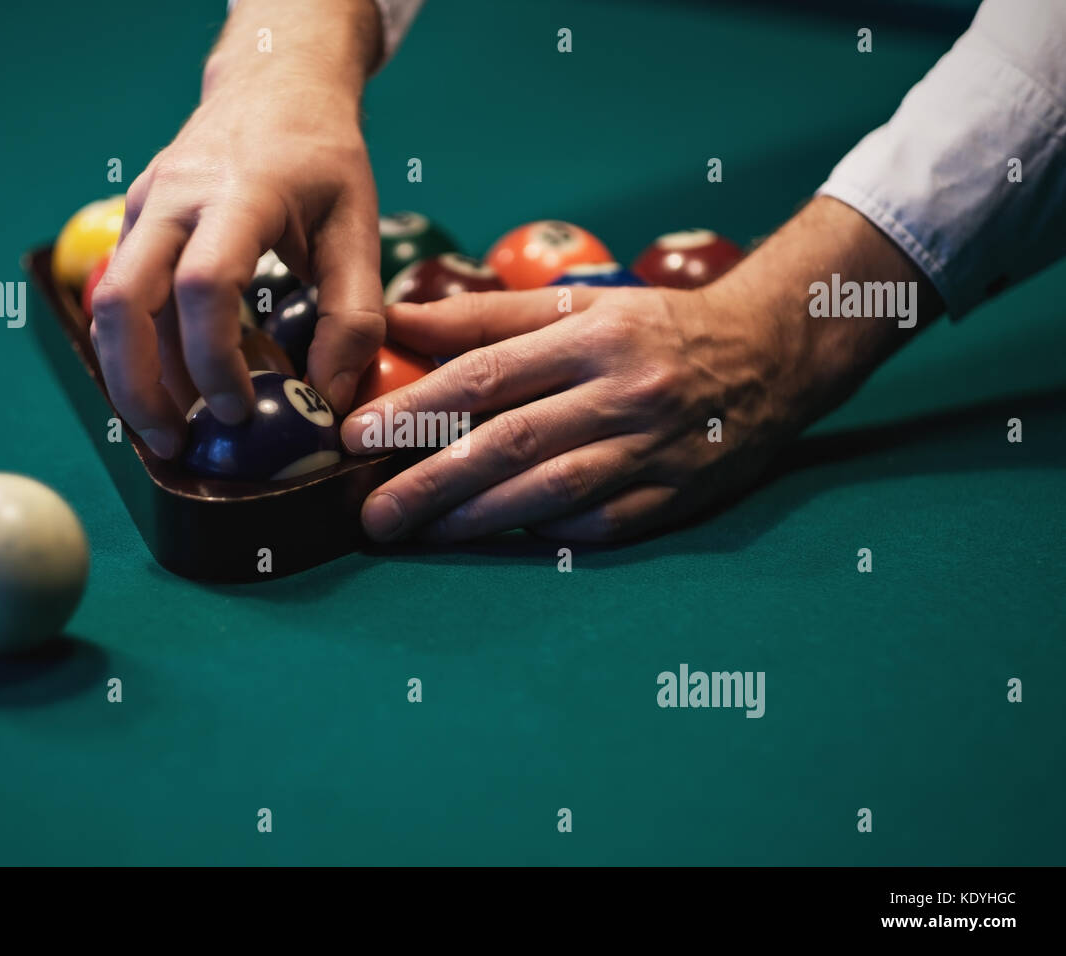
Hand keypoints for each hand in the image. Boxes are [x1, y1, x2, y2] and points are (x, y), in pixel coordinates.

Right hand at [89, 1, 384, 457]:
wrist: (273, 86)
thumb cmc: (322, 160)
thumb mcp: (358, 228)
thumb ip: (353, 316)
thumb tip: (329, 398)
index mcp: (237, 195)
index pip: (203, 285)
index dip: (214, 360)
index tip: (241, 411)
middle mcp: (173, 199)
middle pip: (123, 303)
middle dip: (139, 387)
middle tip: (175, 446)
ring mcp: (143, 208)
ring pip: (108, 306)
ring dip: (132, 377)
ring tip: (173, 433)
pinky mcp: (134, 222)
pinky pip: (120, 295)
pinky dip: (138, 350)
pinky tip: (172, 388)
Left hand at [341, 197, 940, 542]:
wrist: (769, 356)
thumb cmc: (654, 327)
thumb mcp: (580, 302)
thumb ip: (487, 316)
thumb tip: (396, 322)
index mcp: (592, 335)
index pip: (487, 374)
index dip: (415, 408)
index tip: (356, 436)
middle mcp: (622, 392)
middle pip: (508, 442)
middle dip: (429, 482)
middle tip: (370, 513)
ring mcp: (649, 451)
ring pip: (548, 493)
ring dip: (473, 520)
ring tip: (416, 534)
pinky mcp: (670, 499)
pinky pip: (594, 528)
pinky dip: (539, 536)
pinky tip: (493, 541)